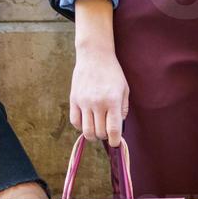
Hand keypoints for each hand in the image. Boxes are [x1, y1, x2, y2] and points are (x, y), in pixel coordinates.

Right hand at [70, 0, 129, 146]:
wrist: (94, 56)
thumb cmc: (112, 73)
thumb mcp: (124, 89)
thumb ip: (123, 109)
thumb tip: (118, 127)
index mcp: (112, 101)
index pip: (113, 130)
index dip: (114, 141)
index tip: (115, 143)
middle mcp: (97, 103)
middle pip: (99, 133)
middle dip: (104, 136)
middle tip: (107, 131)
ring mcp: (84, 102)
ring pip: (86, 130)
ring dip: (93, 134)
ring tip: (97, 129)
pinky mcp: (74, 99)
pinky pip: (75, 122)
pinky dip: (81, 126)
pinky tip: (86, 121)